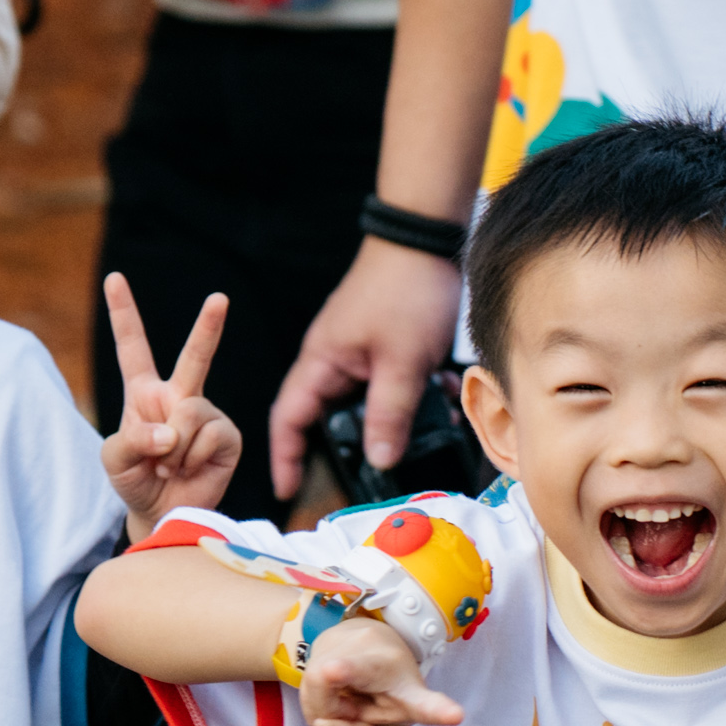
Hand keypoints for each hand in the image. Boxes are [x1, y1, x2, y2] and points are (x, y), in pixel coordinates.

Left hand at [97, 275, 241, 536]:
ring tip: (169, 465)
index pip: (133, 346)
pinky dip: (192, 458)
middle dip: (208, 326)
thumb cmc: (135, 480)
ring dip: (173, 449)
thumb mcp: (115, 458)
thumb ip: (133, 439)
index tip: (113, 278)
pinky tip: (190, 469)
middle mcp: (179, 396)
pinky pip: (208, 436)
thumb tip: (172, 431)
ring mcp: (206, 414)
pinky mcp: (227, 436)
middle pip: (194, 355)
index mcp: (144, 392)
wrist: (161, 513)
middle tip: (219, 298)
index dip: (124, 312)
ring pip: (189, 414)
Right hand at [268, 237, 462, 497]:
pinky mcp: (383, 344)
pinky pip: (388, 383)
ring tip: (417, 441)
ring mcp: (358, 351)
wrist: (425, 235)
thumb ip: (389, 415)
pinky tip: (441, 399)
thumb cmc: (406, 288)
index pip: (289, 419)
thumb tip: (378, 460)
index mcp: (321, 362)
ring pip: (364, 403)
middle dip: (345, 449)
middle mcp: (333, 359)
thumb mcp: (402, 362)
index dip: (285, 457)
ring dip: (389, 422)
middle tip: (361, 481)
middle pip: (326, 417)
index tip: (288, 490)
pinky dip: (410, 396)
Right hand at [296, 611, 464, 725]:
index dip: (436, 711)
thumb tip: (323, 724)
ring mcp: (354, 646)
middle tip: (340, 687)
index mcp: (410, 689)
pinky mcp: (327, 643)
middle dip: (338, 689)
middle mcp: (385, 660)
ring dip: (325, 709)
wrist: (357, 646)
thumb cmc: (377, 697)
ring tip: (344, 696)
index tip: (455, 716)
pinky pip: (308, 690)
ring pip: (318, 699)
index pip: (422, 703)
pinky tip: (331, 684)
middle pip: (351, 682)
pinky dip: (316, 700)